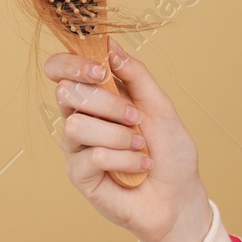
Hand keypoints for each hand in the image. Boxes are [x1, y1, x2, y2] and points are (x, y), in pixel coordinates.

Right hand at [44, 37, 212, 241]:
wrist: (180, 196)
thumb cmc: (171, 152)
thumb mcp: (160, 105)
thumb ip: (135, 75)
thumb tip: (110, 45)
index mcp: (96, 97)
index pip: (60, 71)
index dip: (71, 64)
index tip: (101, 71)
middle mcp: (80, 119)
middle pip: (66, 93)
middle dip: (108, 103)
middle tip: (135, 118)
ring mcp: (76, 149)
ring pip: (77, 126)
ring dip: (120, 137)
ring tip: (141, 148)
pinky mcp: (79, 176)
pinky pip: (93, 157)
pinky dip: (126, 161)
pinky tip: (139, 168)